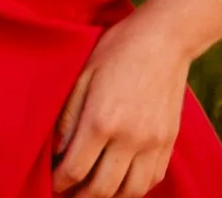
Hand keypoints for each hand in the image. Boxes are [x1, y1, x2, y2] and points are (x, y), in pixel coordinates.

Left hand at [51, 9, 191, 195]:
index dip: (60, 182)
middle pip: (102, 189)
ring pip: (130, 191)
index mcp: (101, 120)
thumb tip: (59, 149)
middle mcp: (129, 138)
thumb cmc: (117, 50)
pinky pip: (152, 179)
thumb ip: (68, 116)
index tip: (52, 182)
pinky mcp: (168, 142)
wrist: (165, 39)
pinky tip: (121, 182)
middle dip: (80, 197)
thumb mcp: (82, 75)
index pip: (75, 169)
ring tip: (93, 192)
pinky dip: (134, 188)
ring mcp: (153, 143)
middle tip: (68, 194)